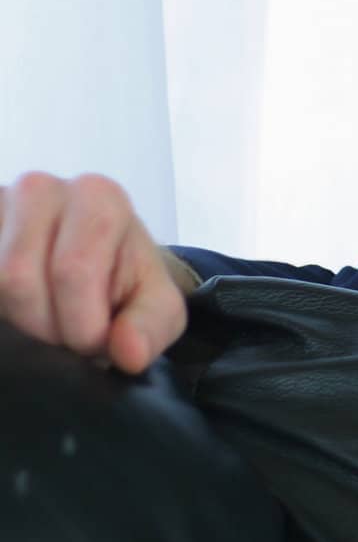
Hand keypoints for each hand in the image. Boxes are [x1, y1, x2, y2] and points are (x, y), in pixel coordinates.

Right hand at [0, 172, 187, 373]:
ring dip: (15, 318)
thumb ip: (152, 328)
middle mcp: (41, 189)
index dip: (81, 324)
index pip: (73, 269)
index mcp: (98, 197)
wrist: (94, 266)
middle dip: (44, 326)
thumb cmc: (124, 282)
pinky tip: (16, 304)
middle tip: (66, 329)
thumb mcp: (157, 308)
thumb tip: (130, 352)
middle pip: (18, 278)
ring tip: (43, 315)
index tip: (95, 337)